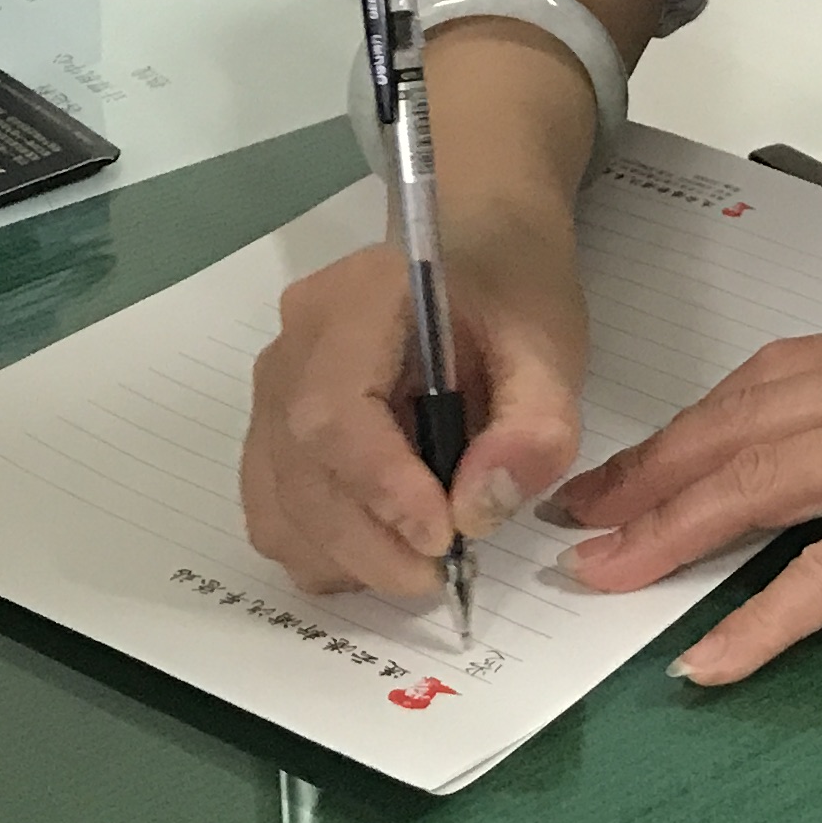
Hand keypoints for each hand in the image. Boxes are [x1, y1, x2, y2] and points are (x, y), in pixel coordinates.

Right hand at [241, 208, 584, 599]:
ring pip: (276, 504)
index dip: (381, 488)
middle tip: (443, 577)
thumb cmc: (510, 288)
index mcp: (354, 301)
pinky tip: (386, 545)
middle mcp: (291, 344)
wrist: (473, 245)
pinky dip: (325, 550)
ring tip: (420, 561)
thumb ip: (533, 425)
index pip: (334, 410)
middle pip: (298, 469)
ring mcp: (271, 390)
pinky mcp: (272, 429)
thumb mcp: (550, 343)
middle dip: (369, 543)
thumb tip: (479, 512)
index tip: (446, 538)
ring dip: (344, 557)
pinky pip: (275, 510)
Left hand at [554, 317, 821, 683]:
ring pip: (750, 486)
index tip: (640, 455)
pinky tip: (707, 663)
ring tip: (604, 580)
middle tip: (578, 514)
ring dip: (667, 535)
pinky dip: (755, 623)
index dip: (694, 422)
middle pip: (734, 427)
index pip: (768, 381)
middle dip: (647, 473)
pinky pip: (817, 579)